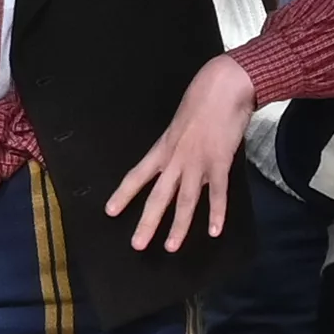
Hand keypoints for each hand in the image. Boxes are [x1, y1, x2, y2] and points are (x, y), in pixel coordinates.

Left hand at [102, 53, 261, 255]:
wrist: (224, 86)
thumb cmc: (202, 100)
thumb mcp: (179, 123)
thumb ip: (177, 145)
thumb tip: (178, 160)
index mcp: (163, 148)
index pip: (137, 175)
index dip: (123, 194)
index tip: (109, 211)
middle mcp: (176, 159)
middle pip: (158, 196)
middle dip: (147, 222)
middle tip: (137, 245)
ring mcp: (197, 162)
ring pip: (185, 200)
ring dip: (178, 226)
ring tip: (170, 247)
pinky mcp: (219, 162)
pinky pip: (217, 193)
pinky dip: (216, 213)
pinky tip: (214, 231)